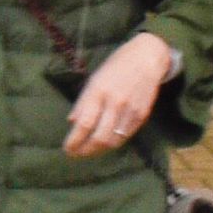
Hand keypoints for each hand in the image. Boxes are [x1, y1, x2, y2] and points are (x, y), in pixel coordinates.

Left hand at [62, 33, 174, 158]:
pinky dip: (113, 143)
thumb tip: (72, 123)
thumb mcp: (94, 80)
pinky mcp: (141, 115)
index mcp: (98, 91)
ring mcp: (130, 110)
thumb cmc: (116, 67)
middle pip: (99, 137)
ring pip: (113, 141)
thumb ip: (83, 102)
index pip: (84, 124)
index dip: (74, 141)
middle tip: (76, 154)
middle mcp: (115, 103)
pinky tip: (104, 144)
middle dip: (85, 151)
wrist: (146, 58)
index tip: (67, 149)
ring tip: (88, 152)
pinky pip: (125, 136)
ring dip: (98, 151)